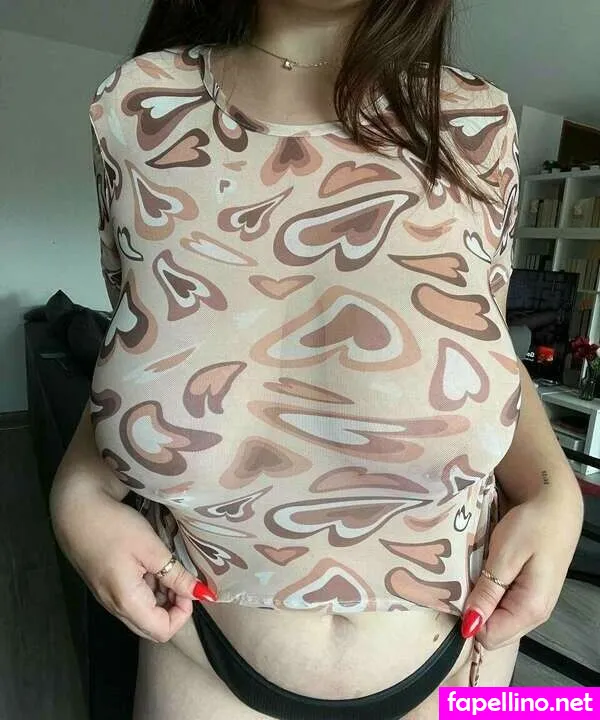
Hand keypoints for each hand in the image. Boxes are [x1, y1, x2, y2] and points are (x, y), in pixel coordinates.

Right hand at [52, 486, 215, 642]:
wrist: (75, 510)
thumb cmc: (113, 527)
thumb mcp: (151, 547)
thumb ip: (176, 574)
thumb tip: (202, 594)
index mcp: (127, 602)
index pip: (162, 631)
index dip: (183, 613)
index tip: (187, 586)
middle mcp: (114, 607)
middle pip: (151, 626)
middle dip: (173, 607)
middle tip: (179, 576)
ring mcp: (107, 597)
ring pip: (142, 612)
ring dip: (161, 596)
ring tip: (166, 565)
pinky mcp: (104, 585)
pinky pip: (131, 599)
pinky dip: (147, 588)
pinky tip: (150, 562)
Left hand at [461, 487, 583, 647]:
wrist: (556, 506)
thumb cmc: (531, 526)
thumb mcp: (504, 555)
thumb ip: (488, 592)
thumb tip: (469, 627)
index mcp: (530, 610)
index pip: (489, 638)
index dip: (469, 619)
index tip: (458, 592)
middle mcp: (535, 616)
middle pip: (494, 634)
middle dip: (475, 613)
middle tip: (466, 581)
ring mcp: (535, 607)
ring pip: (498, 621)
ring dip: (482, 603)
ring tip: (476, 575)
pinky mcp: (531, 595)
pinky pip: (505, 608)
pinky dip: (491, 596)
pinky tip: (487, 574)